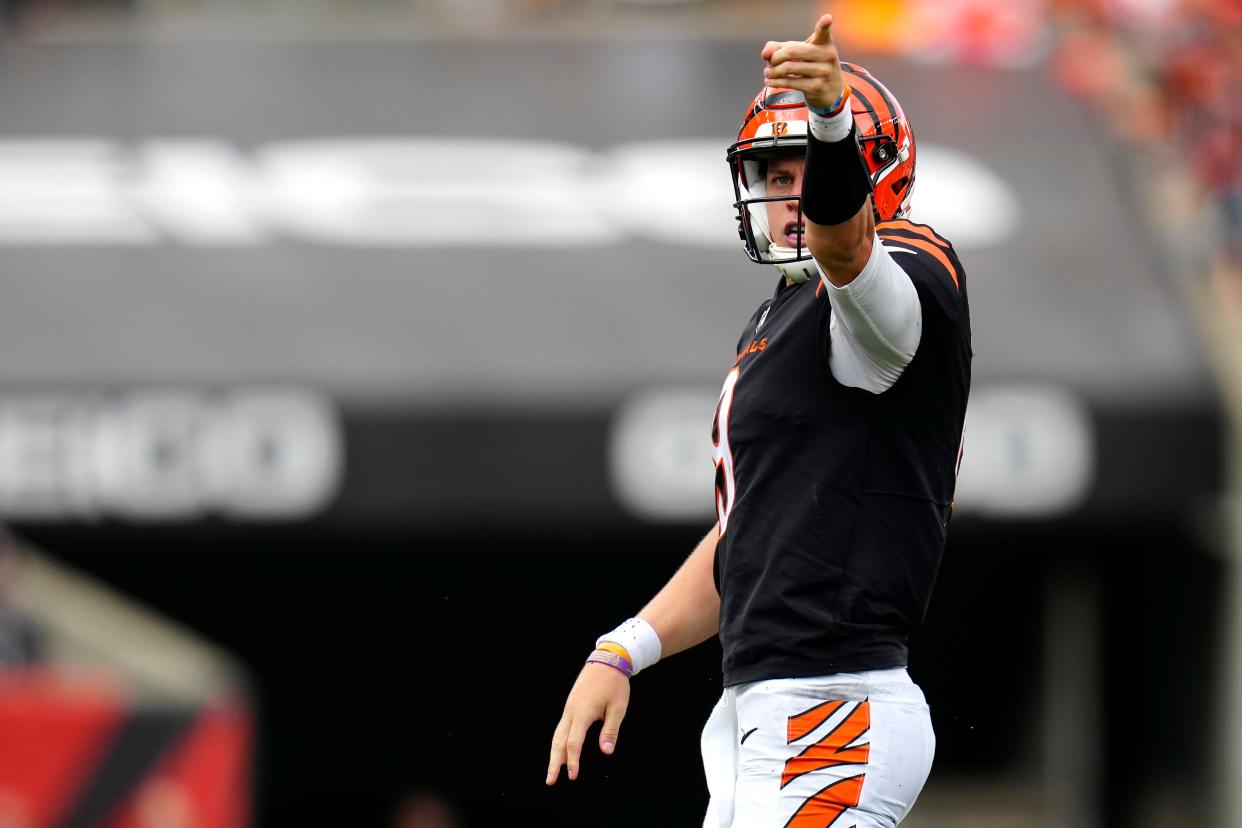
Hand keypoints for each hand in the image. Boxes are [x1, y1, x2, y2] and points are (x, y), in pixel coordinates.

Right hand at [546, 662, 630, 784]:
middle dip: (554, 762)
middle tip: (550, 781)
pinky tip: (561, 750)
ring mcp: (569, 707)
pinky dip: (559, 741)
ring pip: (557, 734)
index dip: (573, 761)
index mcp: (583, 713)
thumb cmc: (614, 684)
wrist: (607, 660)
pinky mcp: (571, 705)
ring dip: (554, 753)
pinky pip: (561, 726)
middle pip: (558, 741)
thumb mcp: (618, 707)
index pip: (574, 742)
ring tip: (553, 770)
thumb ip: (610, 730)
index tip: (573, 776)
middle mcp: (571, 711)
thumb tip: (606, 752)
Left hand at [761, 13, 846, 111]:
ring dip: (772, 71)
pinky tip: (770, 81)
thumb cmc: (813, 66)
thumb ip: (780, 47)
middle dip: (775, 57)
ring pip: (788, 68)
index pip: (824, 32)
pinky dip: (775, 82)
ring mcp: (823, 72)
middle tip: (769, 61)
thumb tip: (766, 53)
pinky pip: (789, 82)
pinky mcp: (816, 87)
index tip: (827, 18)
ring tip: (768, 72)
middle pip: (791, 51)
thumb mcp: (802, 53)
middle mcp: (826, 55)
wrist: (831, 90)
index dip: (824, 25)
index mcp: (825, 43)